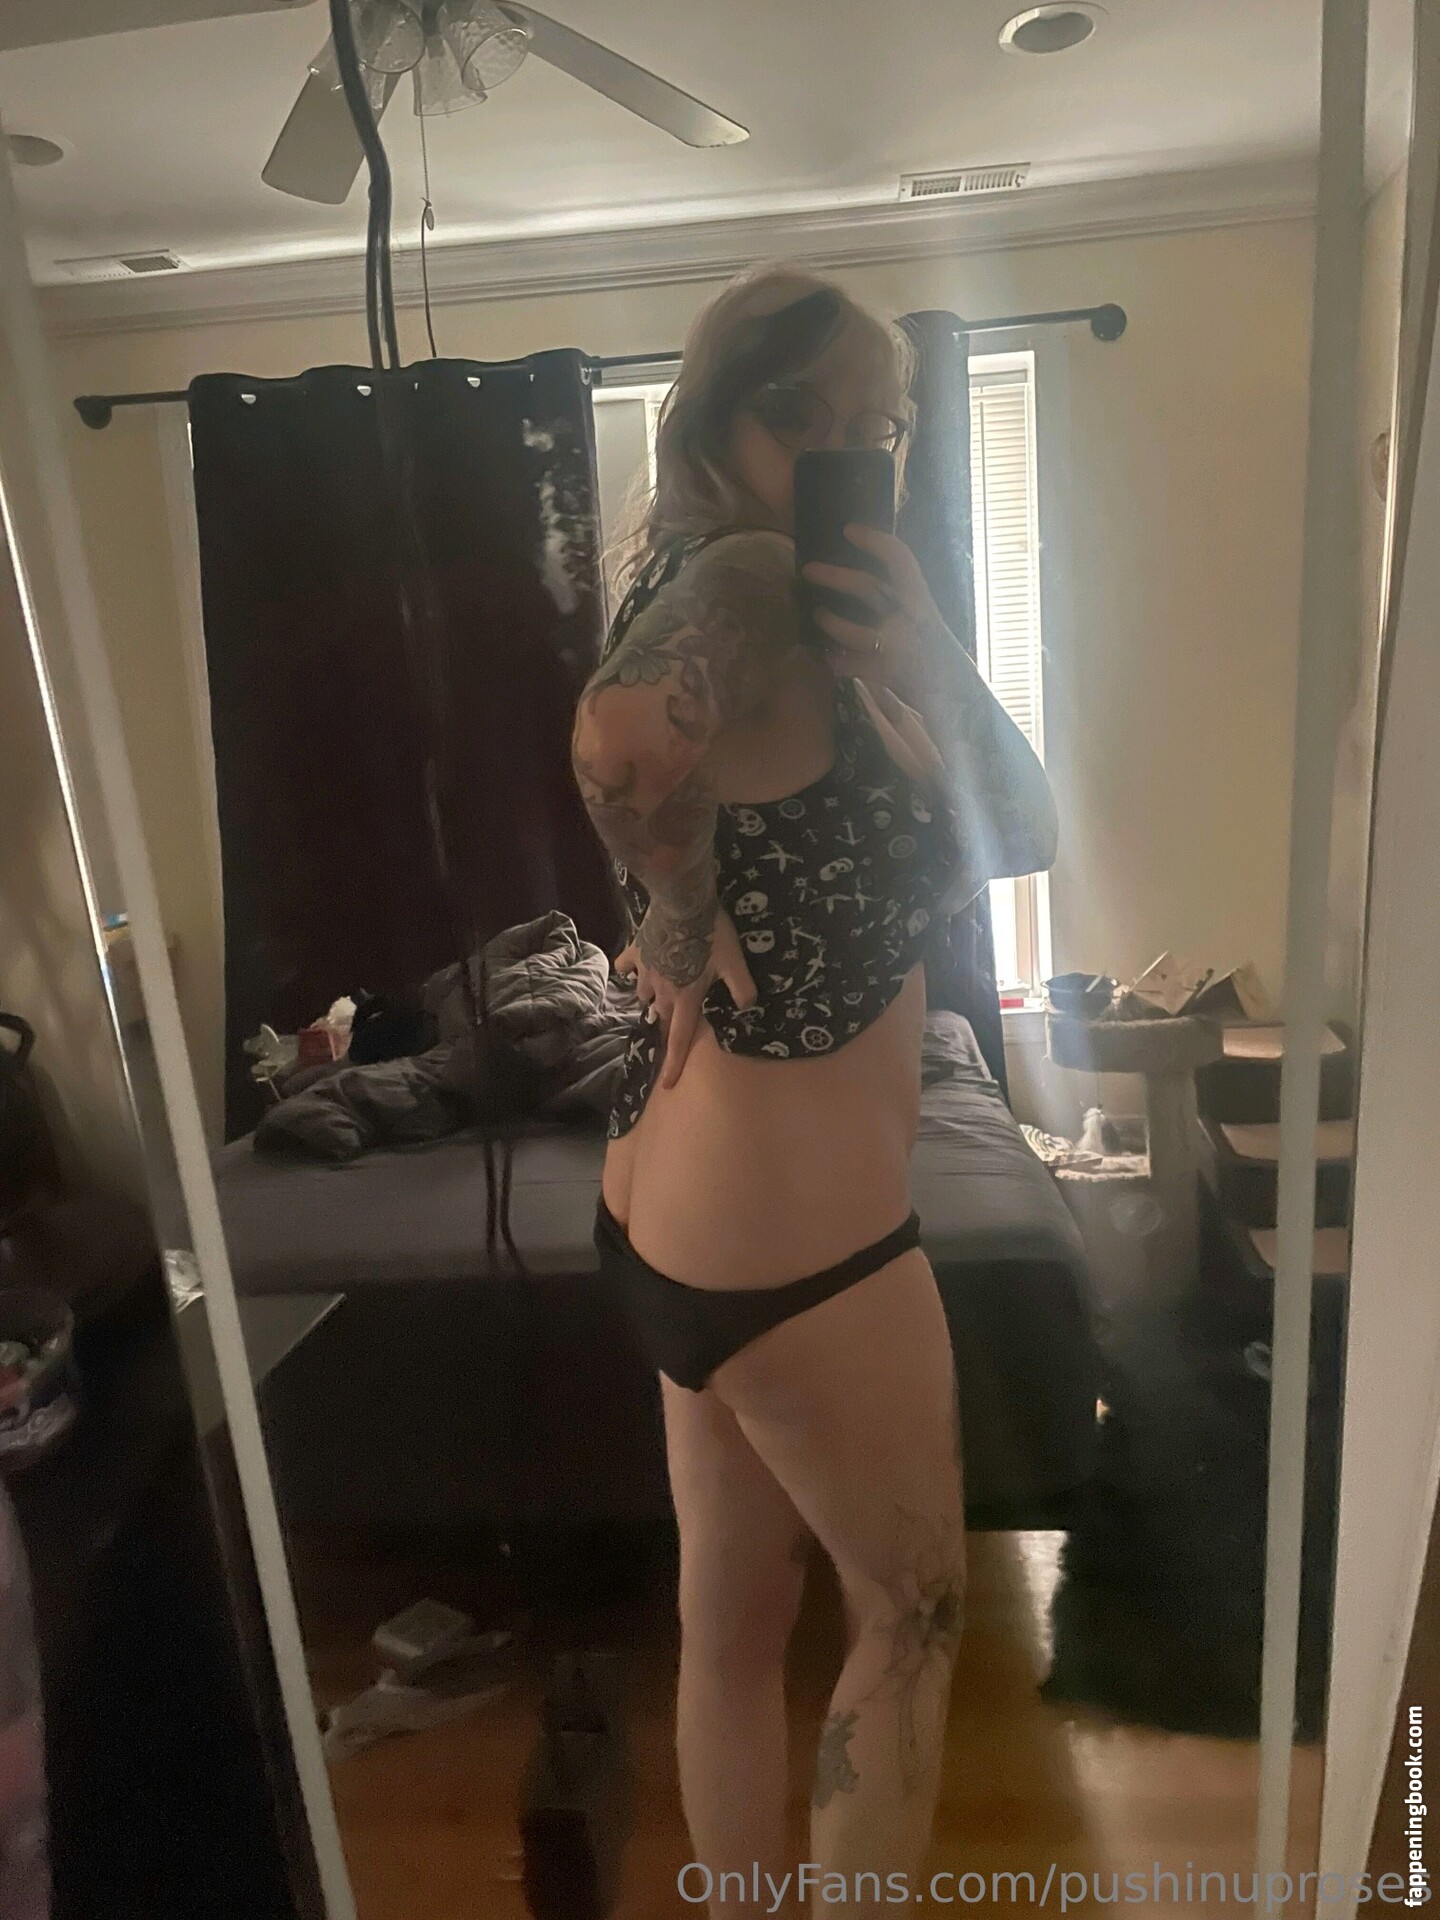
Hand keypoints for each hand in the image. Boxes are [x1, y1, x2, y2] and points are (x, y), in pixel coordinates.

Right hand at [616, 907, 757, 1089]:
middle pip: (661, 1018)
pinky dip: (628, 971)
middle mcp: (662, 992)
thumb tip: (749, 1009)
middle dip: (666, 1025)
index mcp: (686, 999)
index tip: (665, 1085)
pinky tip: (632, 969)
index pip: (679, 1039)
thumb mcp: (736, 964)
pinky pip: (626, 967)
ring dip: (651, 1000)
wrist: (683, 902)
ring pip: (643, 996)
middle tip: (671, 1025)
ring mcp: (646, 972)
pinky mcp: (637, 951)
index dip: (673, 1064)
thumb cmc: (713, 935)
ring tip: (658, 995)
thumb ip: (743, 990)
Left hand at [801, 525, 945, 694]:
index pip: (901, 560)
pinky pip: (848, 664)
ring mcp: (897, 647)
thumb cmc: (934, 652)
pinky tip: (825, 658)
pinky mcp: (885, 673)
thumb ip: (898, 601)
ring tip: (818, 615)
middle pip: (866, 587)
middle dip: (834, 576)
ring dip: (830, 623)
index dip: (875, 541)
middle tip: (808, 569)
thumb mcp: (924, 618)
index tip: (849, 529)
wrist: (955, 692)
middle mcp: (910, 619)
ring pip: (853, 631)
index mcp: (921, 600)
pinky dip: (834, 660)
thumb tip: (859, 582)